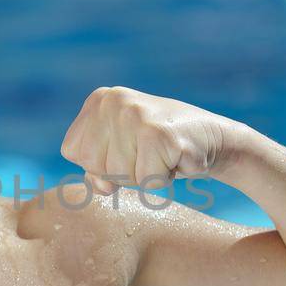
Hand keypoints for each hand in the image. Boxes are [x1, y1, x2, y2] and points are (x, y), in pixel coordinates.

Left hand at [60, 86, 229, 194]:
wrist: (212, 138)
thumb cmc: (159, 147)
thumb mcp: (119, 152)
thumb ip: (96, 170)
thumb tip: (101, 185)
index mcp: (98, 101)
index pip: (73, 153)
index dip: (99, 164)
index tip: (127, 150)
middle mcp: (114, 102)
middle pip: (94, 166)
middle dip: (122, 172)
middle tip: (147, 154)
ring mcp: (136, 116)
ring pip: (120, 176)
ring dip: (145, 176)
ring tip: (161, 155)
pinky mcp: (160, 135)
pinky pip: (147, 181)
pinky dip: (164, 178)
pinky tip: (175, 158)